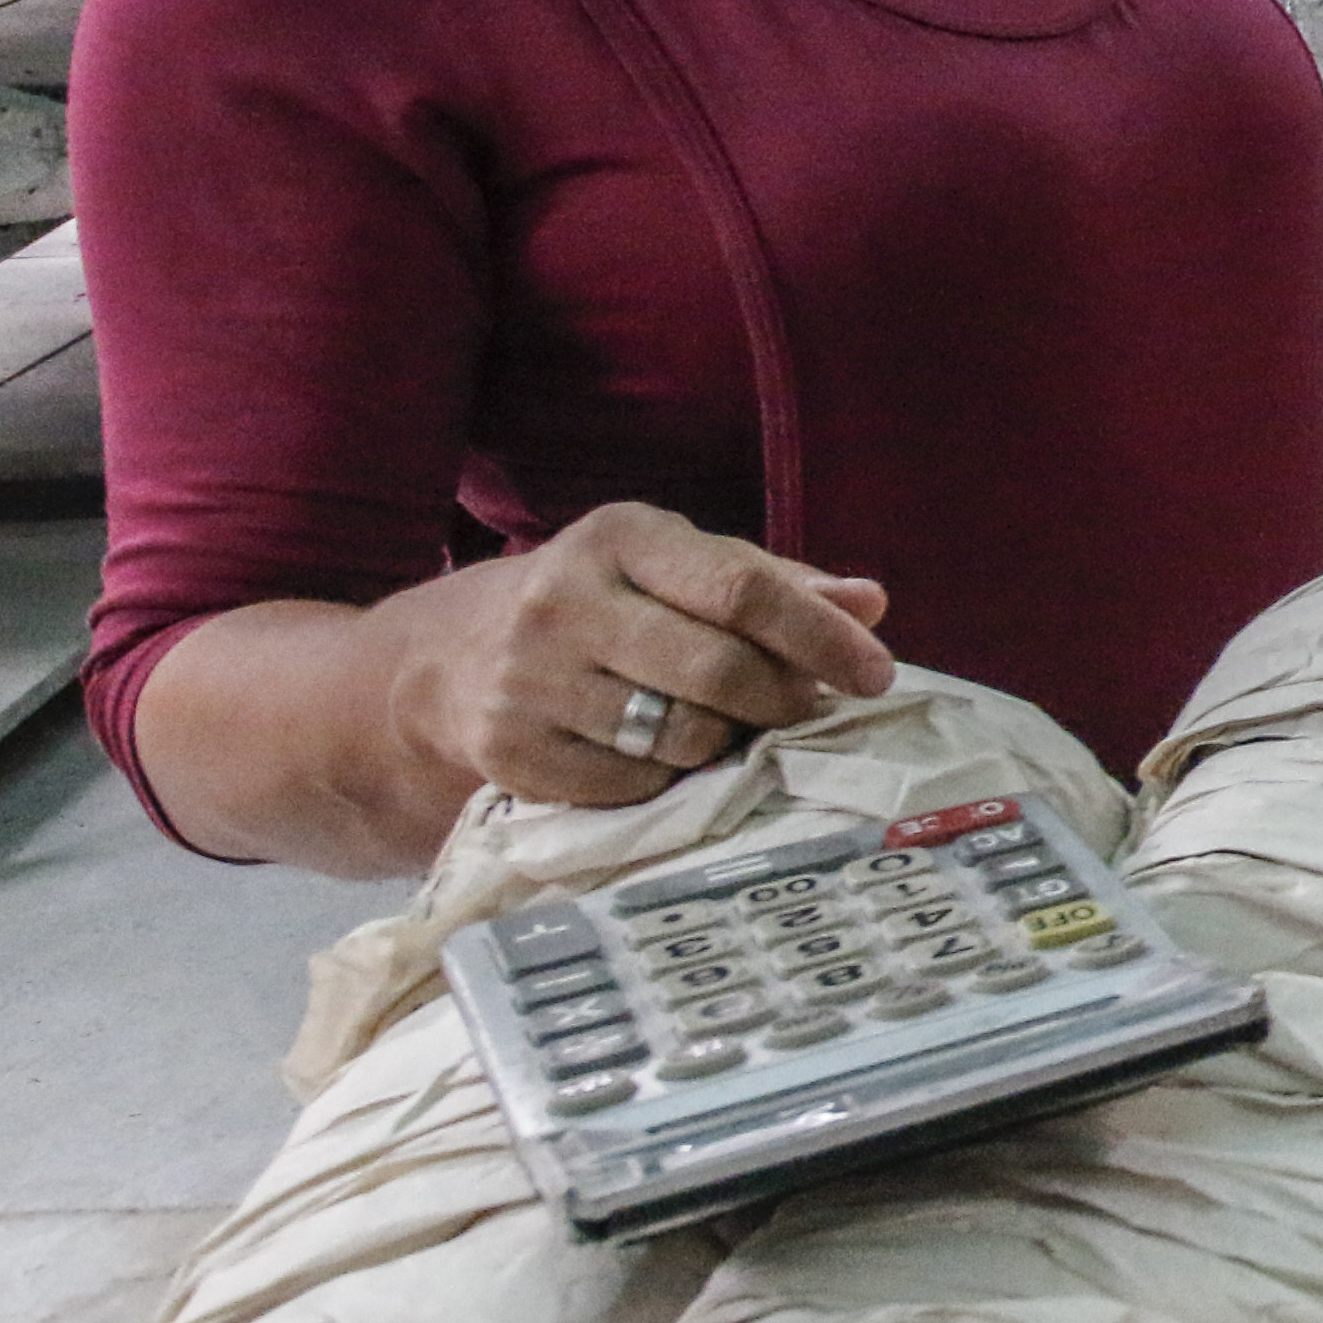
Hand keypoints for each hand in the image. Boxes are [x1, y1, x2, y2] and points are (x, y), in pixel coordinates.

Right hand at [388, 501, 898, 812]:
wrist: (448, 659)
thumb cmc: (601, 602)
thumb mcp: (676, 567)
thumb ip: (774, 583)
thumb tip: (869, 603)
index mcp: (619, 537)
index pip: (742, 590)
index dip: (820, 637)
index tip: (874, 673)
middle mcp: (564, 601)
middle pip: (718, 671)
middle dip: (782, 700)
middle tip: (806, 709)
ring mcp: (528, 680)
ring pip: (682, 737)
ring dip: (729, 742)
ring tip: (729, 725)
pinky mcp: (510, 751)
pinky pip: (634, 785)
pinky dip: (668, 778)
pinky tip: (661, 752)